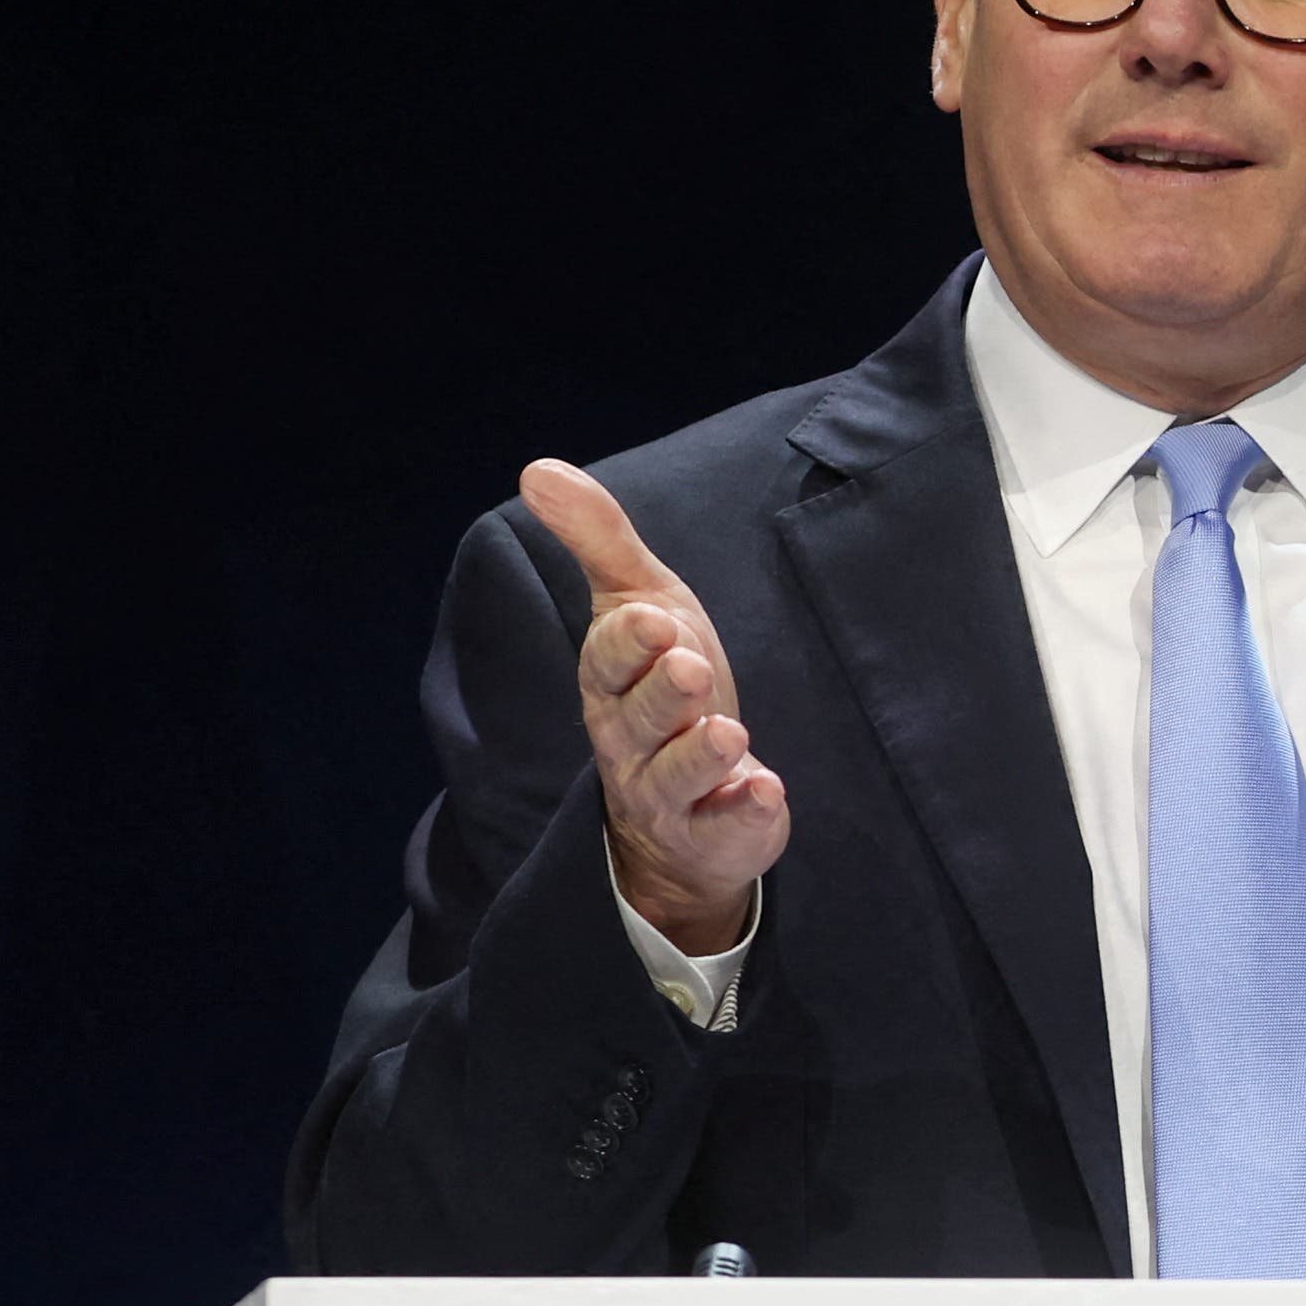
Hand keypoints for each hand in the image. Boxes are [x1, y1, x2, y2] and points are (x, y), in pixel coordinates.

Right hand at [521, 459, 788, 952]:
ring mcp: (669, 797)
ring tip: (727, 732)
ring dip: (699, 755)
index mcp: (610, 684)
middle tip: (690, 665)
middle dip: (662, 694)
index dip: (627, 644)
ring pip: (674, 779)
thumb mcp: (640, 605)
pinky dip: (744, 813)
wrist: (688, 807)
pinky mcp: (714, 836)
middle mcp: (629, 744)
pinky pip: (724, 830)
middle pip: (637, 721)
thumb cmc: (663, 688)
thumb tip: (538, 470)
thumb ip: (599, 541)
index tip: (654, 620)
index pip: (605, 663)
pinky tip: (767, 792)